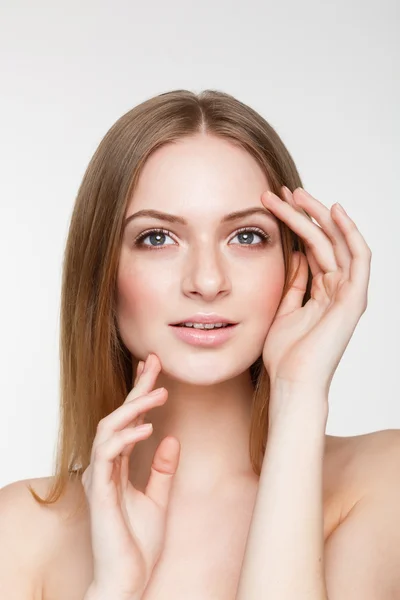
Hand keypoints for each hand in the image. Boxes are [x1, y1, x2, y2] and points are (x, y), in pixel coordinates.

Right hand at [81, 353, 180, 598]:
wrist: (128, 579)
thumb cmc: (138, 544)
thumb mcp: (158, 498)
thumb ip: (162, 469)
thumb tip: (170, 439)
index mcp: (116, 466)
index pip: (127, 421)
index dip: (139, 393)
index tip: (153, 369)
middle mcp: (104, 466)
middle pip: (117, 416)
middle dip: (136, 388)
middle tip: (154, 362)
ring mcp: (99, 476)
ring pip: (108, 427)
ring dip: (133, 406)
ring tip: (160, 391)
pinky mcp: (99, 490)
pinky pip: (107, 453)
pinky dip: (126, 436)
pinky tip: (149, 426)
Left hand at [261, 186, 370, 394]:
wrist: (291, 382)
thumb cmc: (285, 355)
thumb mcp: (284, 309)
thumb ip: (294, 283)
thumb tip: (294, 256)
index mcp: (322, 292)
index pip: (313, 248)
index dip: (296, 223)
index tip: (273, 204)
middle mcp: (338, 289)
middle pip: (326, 240)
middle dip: (305, 213)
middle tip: (283, 191)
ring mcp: (348, 293)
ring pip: (339, 242)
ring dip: (319, 215)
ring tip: (296, 193)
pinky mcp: (354, 299)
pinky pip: (359, 258)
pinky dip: (350, 233)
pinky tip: (333, 211)